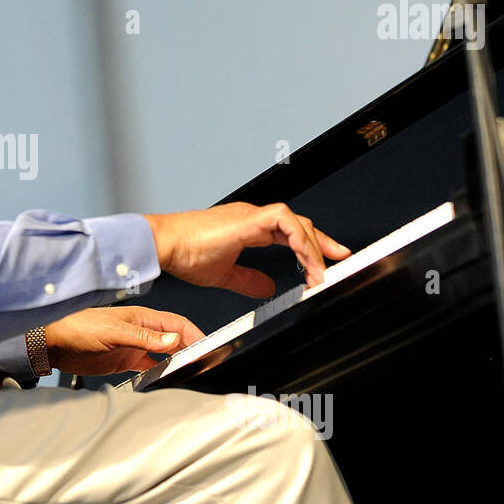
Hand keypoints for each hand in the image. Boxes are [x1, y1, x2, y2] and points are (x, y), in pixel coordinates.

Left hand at [43, 305, 203, 376]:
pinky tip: (166, 378)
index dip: (195, 335)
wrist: (54, 342)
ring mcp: (134, 345)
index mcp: (142, 318)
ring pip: (164, 353)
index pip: (177, 325)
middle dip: (190, 349)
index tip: (209, 348)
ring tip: (190, 372)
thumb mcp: (114, 332)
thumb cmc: (79, 328)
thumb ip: (144, 338)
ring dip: (177, 361)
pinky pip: (149, 365)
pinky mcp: (124, 359)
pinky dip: (159, 371)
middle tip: (203, 365)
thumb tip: (173, 340)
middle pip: (174, 339)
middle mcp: (141, 331)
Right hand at [141, 202, 350, 297]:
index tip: (325, 265)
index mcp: (248, 227)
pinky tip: (304, 262)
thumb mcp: (224, 274)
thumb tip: (269, 288)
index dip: (310, 247)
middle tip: (336, 266)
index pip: (289, 232)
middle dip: (322, 246)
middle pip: (299, 225)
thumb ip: (248, 280)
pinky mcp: (250, 219)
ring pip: (297, 222)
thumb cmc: (185, 255)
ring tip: (318, 274)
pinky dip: (299, 242)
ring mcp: (252, 215)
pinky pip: (286, 222)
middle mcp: (253, 217)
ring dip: (312, 248)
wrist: (166, 244)